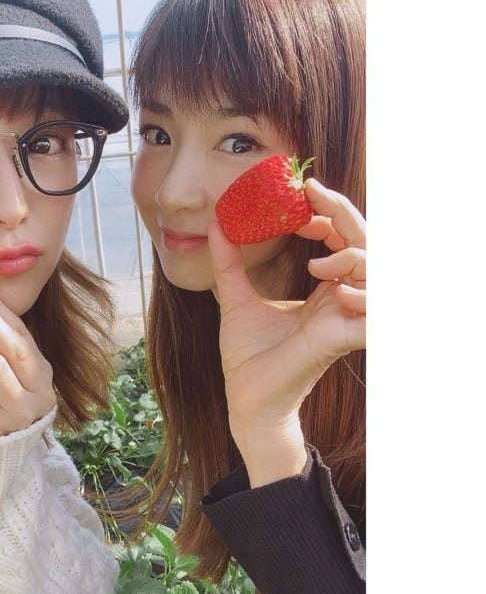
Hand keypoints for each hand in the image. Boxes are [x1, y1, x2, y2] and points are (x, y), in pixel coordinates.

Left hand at [209, 178, 364, 485]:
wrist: (245, 399)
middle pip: (364, 244)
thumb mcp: (237, 299)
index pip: (342, 240)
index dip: (328, 213)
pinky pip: (374, 312)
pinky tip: (337, 290)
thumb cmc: (249, 356)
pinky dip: (363, 294)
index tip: (302, 195)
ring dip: (351, 255)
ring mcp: (346, 320)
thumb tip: (217, 225)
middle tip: (312, 194)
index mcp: (323, 289)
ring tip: (315, 262)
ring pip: (376, 270)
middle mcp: (340, 300)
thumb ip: (230, 264)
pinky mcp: (344, 342)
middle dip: (343, 214)